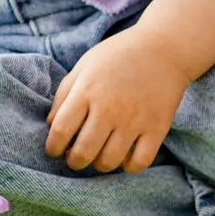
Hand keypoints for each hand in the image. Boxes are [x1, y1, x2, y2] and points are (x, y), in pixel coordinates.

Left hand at [45, 34, 190, 173]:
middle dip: (73, 162)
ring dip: (98, 165)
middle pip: (83, 152)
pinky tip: (124, 157)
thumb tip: (51, 125)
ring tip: (98, 157)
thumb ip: (64, 94)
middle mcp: (109, 108)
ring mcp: (134, 120)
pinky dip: (128, 167)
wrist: (163, 48)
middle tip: (74, 158)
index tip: (54, 150)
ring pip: (109, 161)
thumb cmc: (118, 56)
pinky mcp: (157, 128)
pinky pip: (139, 162)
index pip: (61, 130)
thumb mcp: (84, 66)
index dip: (53, 147)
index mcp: (87, 91)